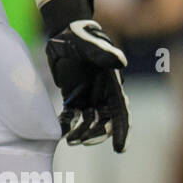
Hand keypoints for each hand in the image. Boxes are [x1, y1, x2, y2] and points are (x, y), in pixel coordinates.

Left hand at [45, 19, 130, 151]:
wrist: (63, 32)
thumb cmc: (80, 36)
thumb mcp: (89, 43)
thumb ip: (103, 53)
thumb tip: (122, 62)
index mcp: (113, 86)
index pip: (122, 113)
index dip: (122, 132)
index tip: (119, 150)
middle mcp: (103, 96)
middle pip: (105, 123)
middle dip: (96, 134)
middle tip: (81, 140)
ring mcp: (88, 99)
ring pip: (89, 123)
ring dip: (81, 133)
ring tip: (70, 140)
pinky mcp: (73, 99)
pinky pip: (71, 117)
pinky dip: (67, 126)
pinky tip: (60, 132)